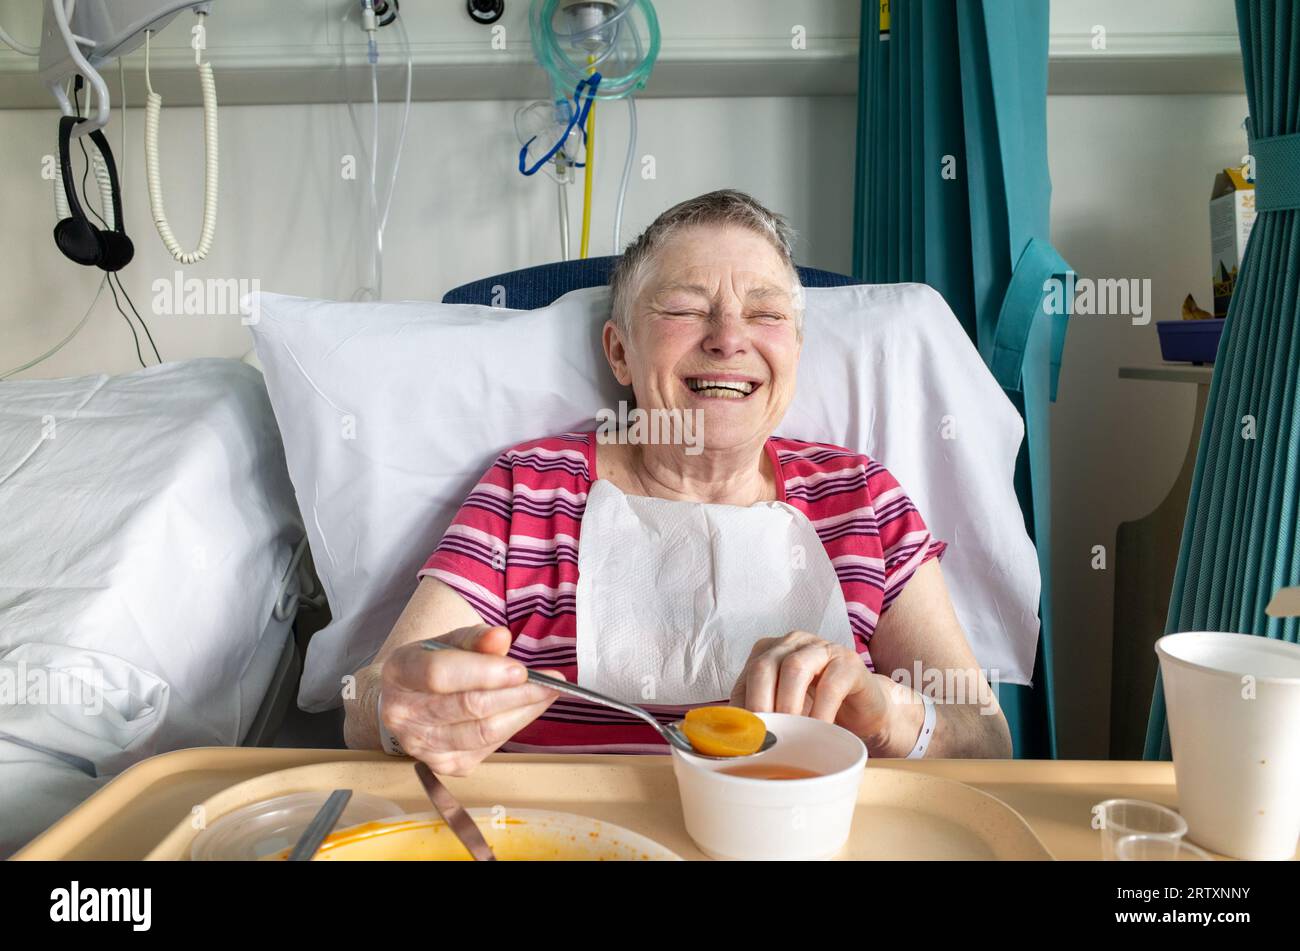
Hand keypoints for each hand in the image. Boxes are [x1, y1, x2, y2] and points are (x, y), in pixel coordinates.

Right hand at [379, 625, 563, 775]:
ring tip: (548, 694)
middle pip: (468, 707)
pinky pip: (487, 747)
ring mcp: (422, 745)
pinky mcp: (443, 764)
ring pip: (482, 732)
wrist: (403, 702)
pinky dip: (513, 727)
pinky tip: (526, 709)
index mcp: (401, 672)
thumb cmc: (430, 666)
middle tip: (551, 682)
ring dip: (523, 712)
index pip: (440, 674)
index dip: (483, 673)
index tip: (521, 669)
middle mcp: (404, 714)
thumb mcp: (447, 641)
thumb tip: (501, 638)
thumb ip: (475, 638)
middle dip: (517, 694)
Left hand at [729, 630, 921, 754]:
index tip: (743, 738)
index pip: (747, 674)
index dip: (743, 706)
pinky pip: (830, 683)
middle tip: (763, 736)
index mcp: (770, 651)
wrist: (863, 713)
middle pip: (765, 665)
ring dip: (788, 704)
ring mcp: (822, 648)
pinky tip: (819, 730)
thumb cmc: (817, 710)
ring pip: (795, 667)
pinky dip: (821, 710)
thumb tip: (731, 737)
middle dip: (760, 703)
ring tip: (790, 733)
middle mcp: (793, 642)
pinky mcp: (849, 662)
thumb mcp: (782, 710)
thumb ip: (758, 714)